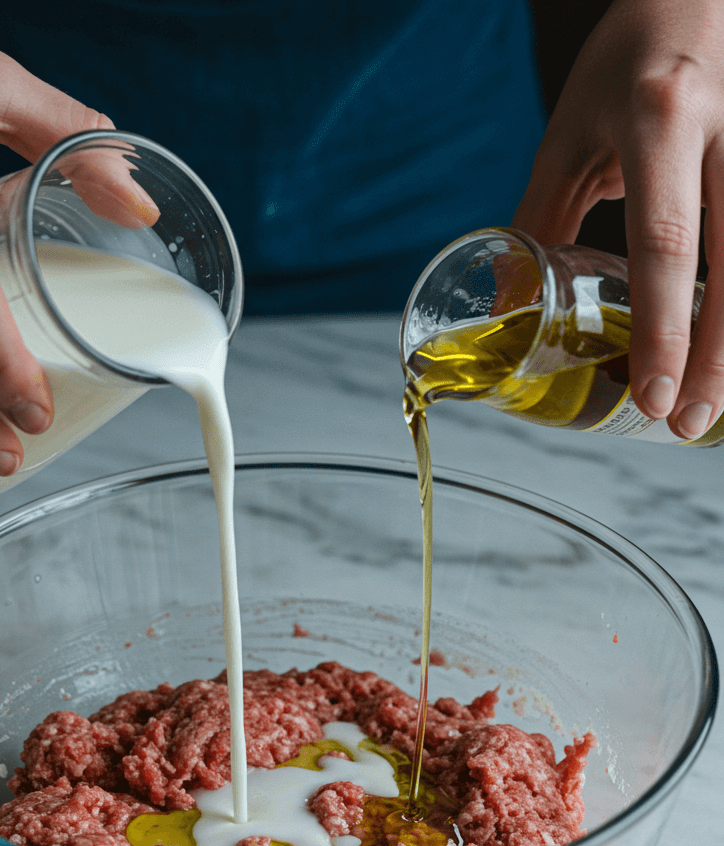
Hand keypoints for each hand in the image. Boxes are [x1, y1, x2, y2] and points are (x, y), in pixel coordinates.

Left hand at [513, 0, 723, 440]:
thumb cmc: (629, 59)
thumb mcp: (570, 131)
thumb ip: (539, 219)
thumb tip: (505, 311)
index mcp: (662, 122)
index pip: (667, 245)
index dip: (662, 330)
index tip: (650, 397)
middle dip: (714, 361)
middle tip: (683, 425)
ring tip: (708, 408)